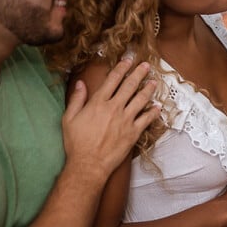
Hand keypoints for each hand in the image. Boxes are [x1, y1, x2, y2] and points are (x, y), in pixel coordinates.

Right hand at [62, 59, 159, 182]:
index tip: (128, 61)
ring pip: (140, 100)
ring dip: (148, 89)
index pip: (112, 80)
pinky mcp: (133, 133)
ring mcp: (125, 120)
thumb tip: (80, 83)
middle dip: (139, 73)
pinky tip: (157, 107)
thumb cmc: (76, 143)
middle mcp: (114, 108)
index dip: (121, 68)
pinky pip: (146, 120)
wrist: (88, 165)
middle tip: (146, 65)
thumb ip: (76, 99)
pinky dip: (153, 112)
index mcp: (98, 103)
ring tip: (154, 82)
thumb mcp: (69, 118)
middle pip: (129, 86)